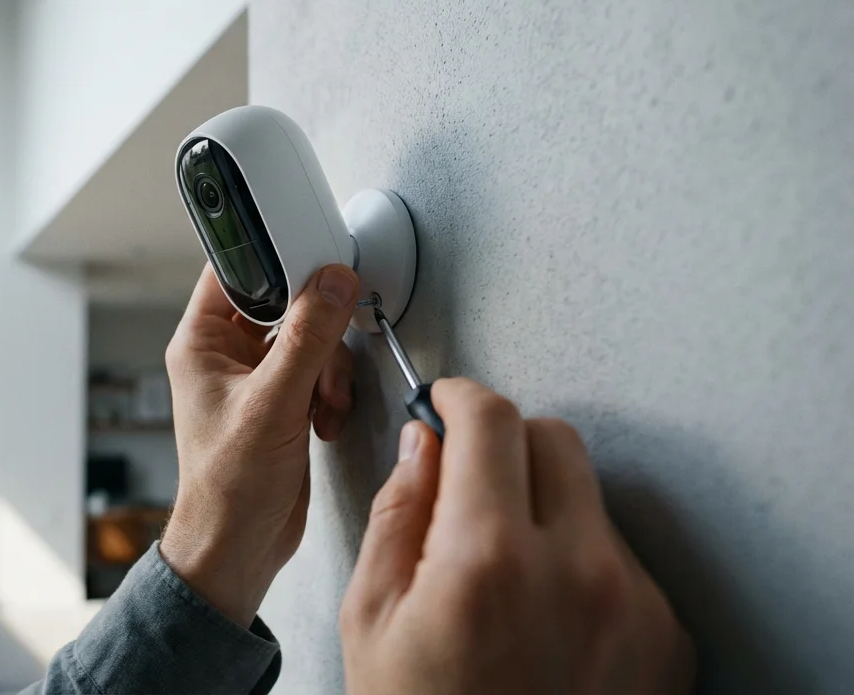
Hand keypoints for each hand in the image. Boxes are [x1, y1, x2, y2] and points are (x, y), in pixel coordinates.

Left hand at [160, 263, 359, 627]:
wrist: (240, 545)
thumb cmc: (228, 487)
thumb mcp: (273, 403)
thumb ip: (308, 337)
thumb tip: (331, 283)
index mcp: (200, 344)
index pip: (231, 270)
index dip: (272, 258)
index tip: (311, 256)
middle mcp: (225, 356)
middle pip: (282, 303)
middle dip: (315, 328)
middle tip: (328, 343)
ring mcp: (256, 379)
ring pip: (308, 338)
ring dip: (328, 368)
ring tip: (323, 402)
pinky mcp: (284, 402)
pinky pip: (319, 371)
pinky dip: (331, 392)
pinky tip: (324, 420)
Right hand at [340, 378, 694, 694]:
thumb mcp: (370, 620)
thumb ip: (398, 515)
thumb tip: (425, 446)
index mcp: (486, 562)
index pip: (491, 420)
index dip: (461, 400)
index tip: (449, 405)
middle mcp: (575, 571)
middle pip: (554, 439)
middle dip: (505, 444)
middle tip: (470, 485)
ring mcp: (631, 604)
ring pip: (588, 500)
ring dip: (544, 510)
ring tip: (505, 579)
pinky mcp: (665, 635)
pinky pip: (619, 558)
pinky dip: (580, 565)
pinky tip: (544, 617)